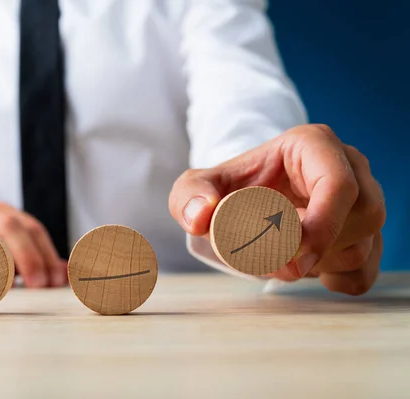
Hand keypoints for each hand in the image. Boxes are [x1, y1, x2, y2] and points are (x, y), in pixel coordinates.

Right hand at [0, 202, 67, 287]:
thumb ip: (36, 262)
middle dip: (29, 254)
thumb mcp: (6, 254)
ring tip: (11, 286)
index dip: (47, 252)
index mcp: (2, 213)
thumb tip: (66, 274)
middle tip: (40, 285)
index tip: (57, 281)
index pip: (31, 227)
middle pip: (9, 225)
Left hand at [169, 124, 385, 294]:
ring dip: (320, 264)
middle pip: (361, 216)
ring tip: (279, 257)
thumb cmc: (228, 188)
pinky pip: (366, 269)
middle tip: (273, 261)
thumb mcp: (198, 186)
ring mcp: (362, 201)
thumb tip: (202, 216)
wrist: (247, 200)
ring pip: (364, 244)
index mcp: (313, 145)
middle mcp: (349, 168)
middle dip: (317, 248)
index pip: (338, 184)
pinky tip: (308, 271)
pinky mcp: (364, 234)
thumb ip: (189, 196)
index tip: (290, 257)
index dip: (321, 224)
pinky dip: (339, 281)